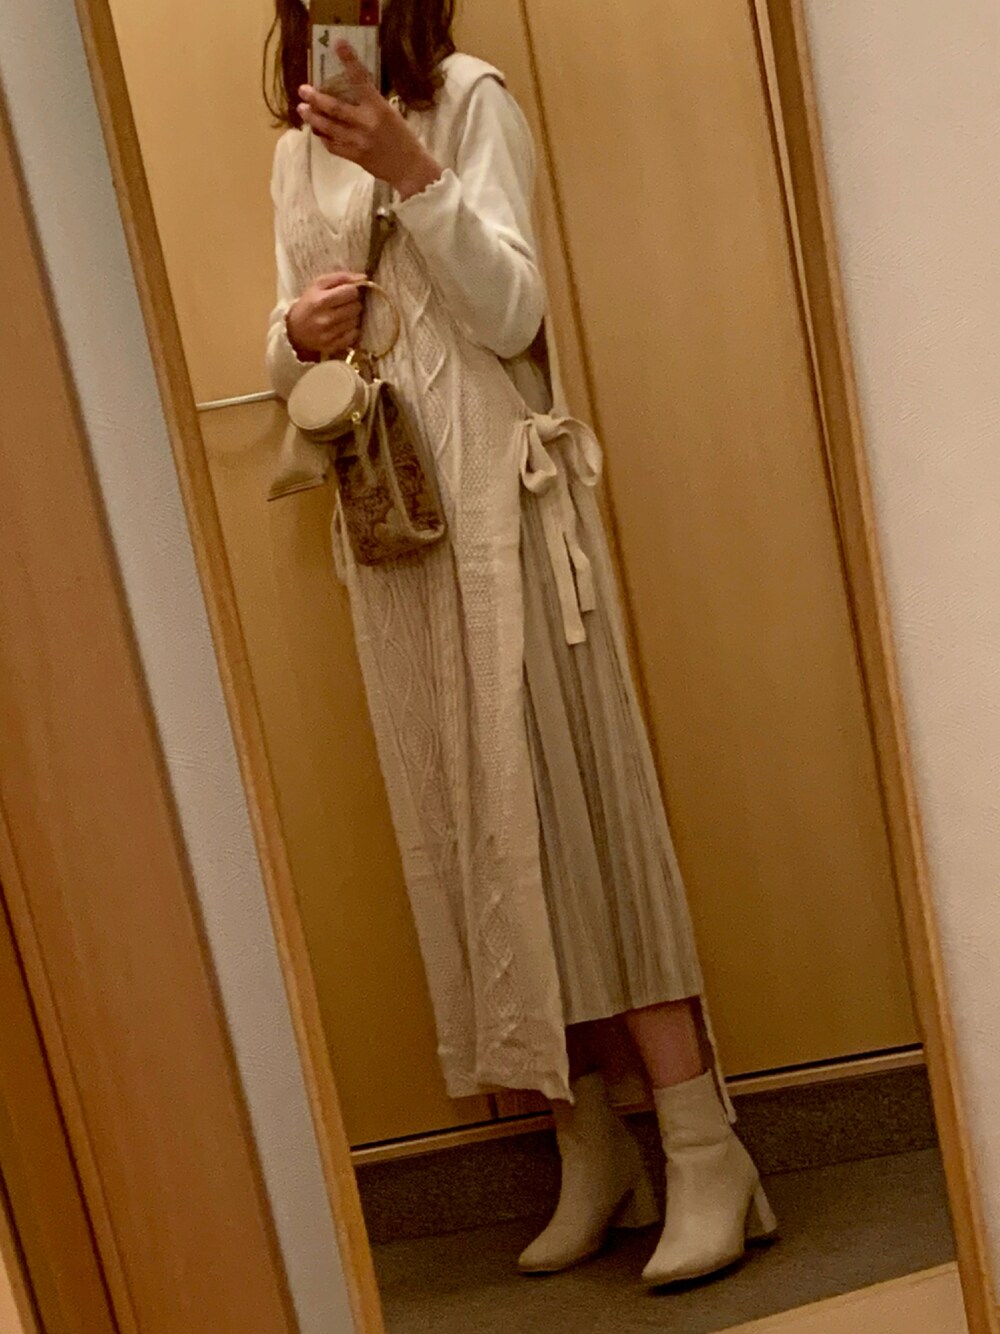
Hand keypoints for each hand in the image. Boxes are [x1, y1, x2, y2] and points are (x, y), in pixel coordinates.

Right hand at [286, 271, 365, 359]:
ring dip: (352, 318)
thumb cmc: (309, 303)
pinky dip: (351, 331)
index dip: (351, 291)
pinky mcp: (332, 346)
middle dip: (353, 304)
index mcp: (321, 300)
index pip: (351, 292)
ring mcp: (329, 334)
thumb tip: (364, 277)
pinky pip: (353, 336)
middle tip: (344, 305)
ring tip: (341, 316)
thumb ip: (341, 277)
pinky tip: (342, 327)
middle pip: (356, 307)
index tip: (346, 293)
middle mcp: (325, 318)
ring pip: (355, 322)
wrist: (293, 330)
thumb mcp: (318, 285)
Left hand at [297, 41, 442, 199]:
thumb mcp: (390, 114)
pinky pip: (333, 146)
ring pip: (329, 128)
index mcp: (379, 109)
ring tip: (302, 109)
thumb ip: (371, 104)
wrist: (410, 169)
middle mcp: (366, 123)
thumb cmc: (403, 137)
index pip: (361, 80)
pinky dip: (323, 138)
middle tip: (302, 90)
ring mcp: (358, 142)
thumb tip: (350, 92)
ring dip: (313, 118)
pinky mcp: (354, 157)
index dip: (349, 61)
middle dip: (316, 99)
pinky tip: (317, 131)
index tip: (338, 44)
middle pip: (335, 108)